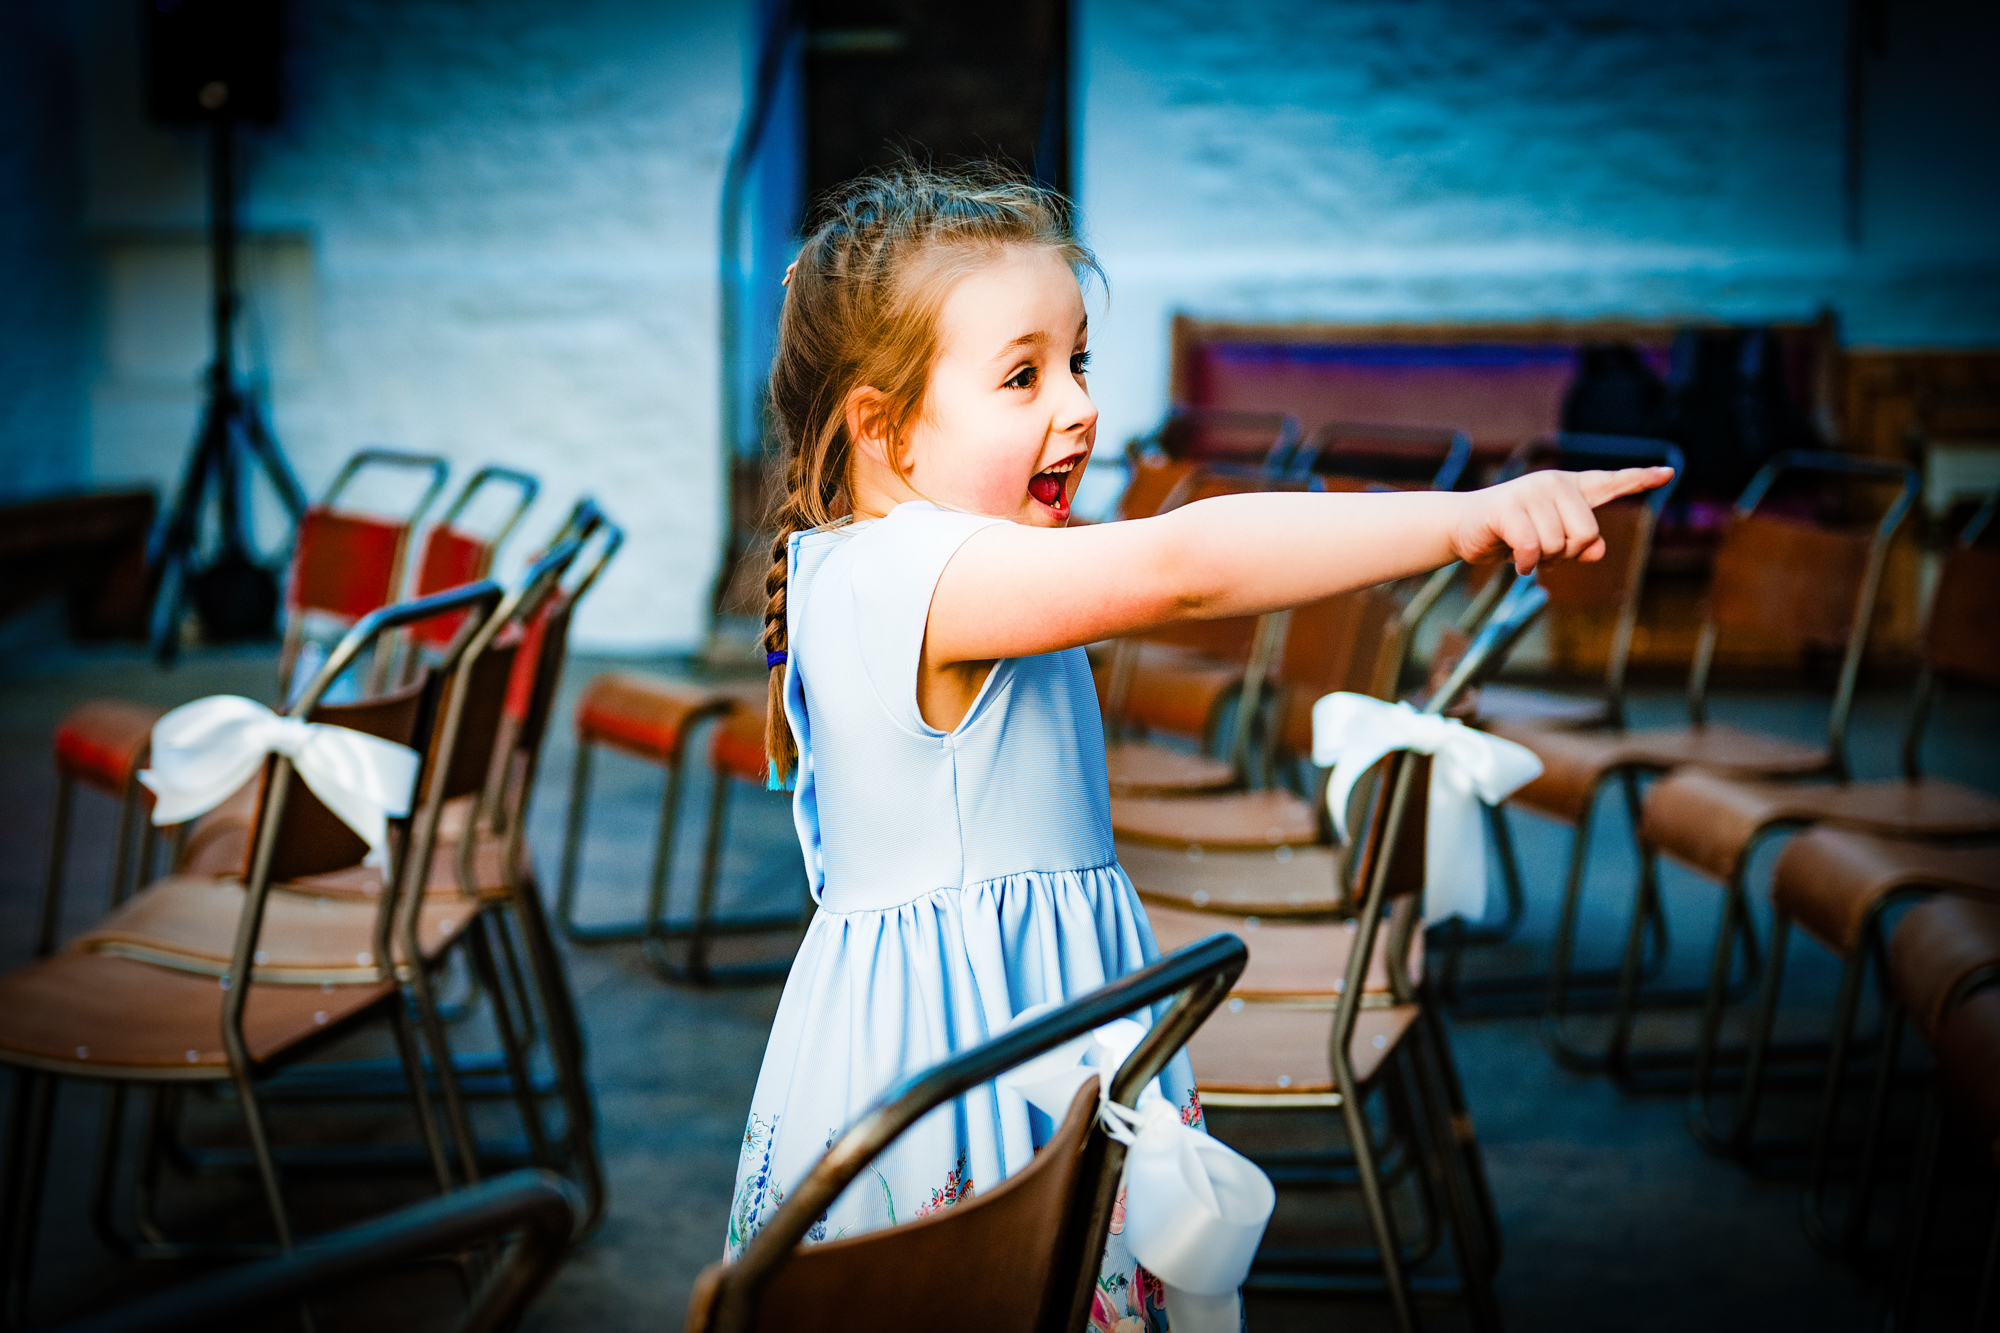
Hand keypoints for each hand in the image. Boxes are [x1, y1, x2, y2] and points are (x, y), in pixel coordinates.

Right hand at [1451, 467, 1674, 574]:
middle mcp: (1554, 484)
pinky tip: (1517, 563)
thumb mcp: (1553, 542)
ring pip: (1558, 544)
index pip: (1611, 482)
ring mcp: (1530, 493)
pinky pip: (1532, 548)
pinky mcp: (1508, 508)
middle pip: (1587, 532)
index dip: (1640, 479)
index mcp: (1570, 489)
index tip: (1668, 473)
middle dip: (1568, 553)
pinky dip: (1525, 564)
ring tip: (1526, 552)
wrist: (1465, 528)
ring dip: (1543, 560)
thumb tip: (1597, 550)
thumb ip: (1580, 545)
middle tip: (1546, 553)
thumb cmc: (1512, 535)